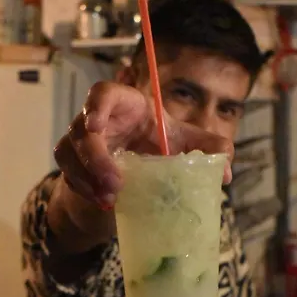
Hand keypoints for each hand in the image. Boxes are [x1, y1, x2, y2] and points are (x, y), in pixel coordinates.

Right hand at [54, 81, 233, 208]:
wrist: (137, 168)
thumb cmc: (161, 146)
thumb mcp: (186, 144)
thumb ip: (209, 149)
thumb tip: (226, 172)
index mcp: (126, 106)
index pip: (103, 93)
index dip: (96, 106)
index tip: (96, 126)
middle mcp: (99, 121)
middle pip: (82, 131)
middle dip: (94, 159)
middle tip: (114, 184)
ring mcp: (81, 142)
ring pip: (69, 154)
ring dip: (86, 179)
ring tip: (109, 200)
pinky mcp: (74, 165)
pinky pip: (70, 176)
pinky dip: (84, 190)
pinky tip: (103, 204)